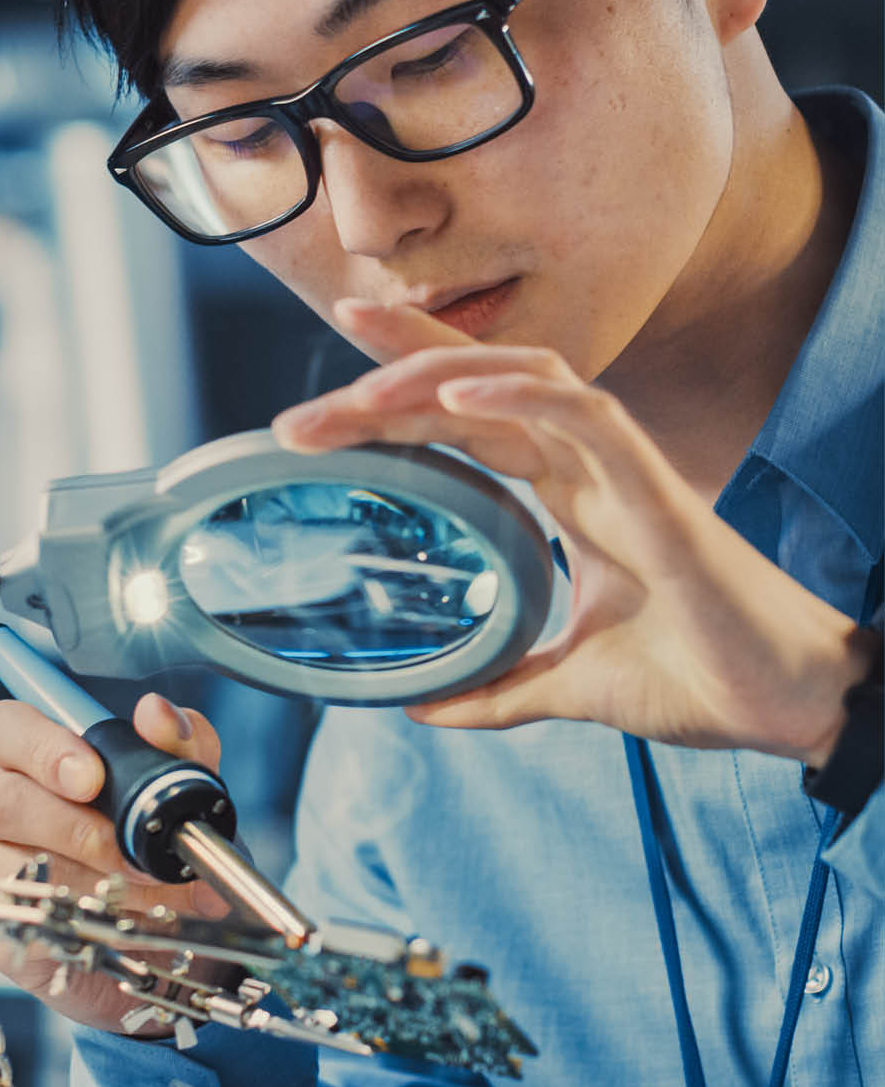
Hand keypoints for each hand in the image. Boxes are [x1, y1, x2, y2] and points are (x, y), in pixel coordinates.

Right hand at [0, 692, 231, 1033]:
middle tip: (128, 848)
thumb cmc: (147, 833)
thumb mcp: (177, 782)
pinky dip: (84, 920)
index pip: (2, 727)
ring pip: (13, 866)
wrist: (159, 918)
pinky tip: (124, 918)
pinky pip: (26, 919)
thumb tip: (157, 712)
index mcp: (23, 752)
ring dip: (92, 881)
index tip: (92, 776)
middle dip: (74, 827)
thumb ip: (177, 740)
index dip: (41, 748)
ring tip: (149, 888)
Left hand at [273, 299, 873, 765]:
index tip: (325, 383)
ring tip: (358, 394)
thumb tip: (421, 708)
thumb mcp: (569, 684)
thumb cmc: (697, 677)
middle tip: (300, 414)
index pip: (472, 419)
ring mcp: (623, 472)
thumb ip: (496, 688)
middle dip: (388, 380)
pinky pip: (587, 417)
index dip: (405, 385)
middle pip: (478, 388)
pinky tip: (456, 393)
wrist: (785, 706)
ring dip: (436, 377)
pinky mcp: (659, 491)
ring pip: (524, 383)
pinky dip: (521, 397)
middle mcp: (589, 468)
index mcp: (569, 496)